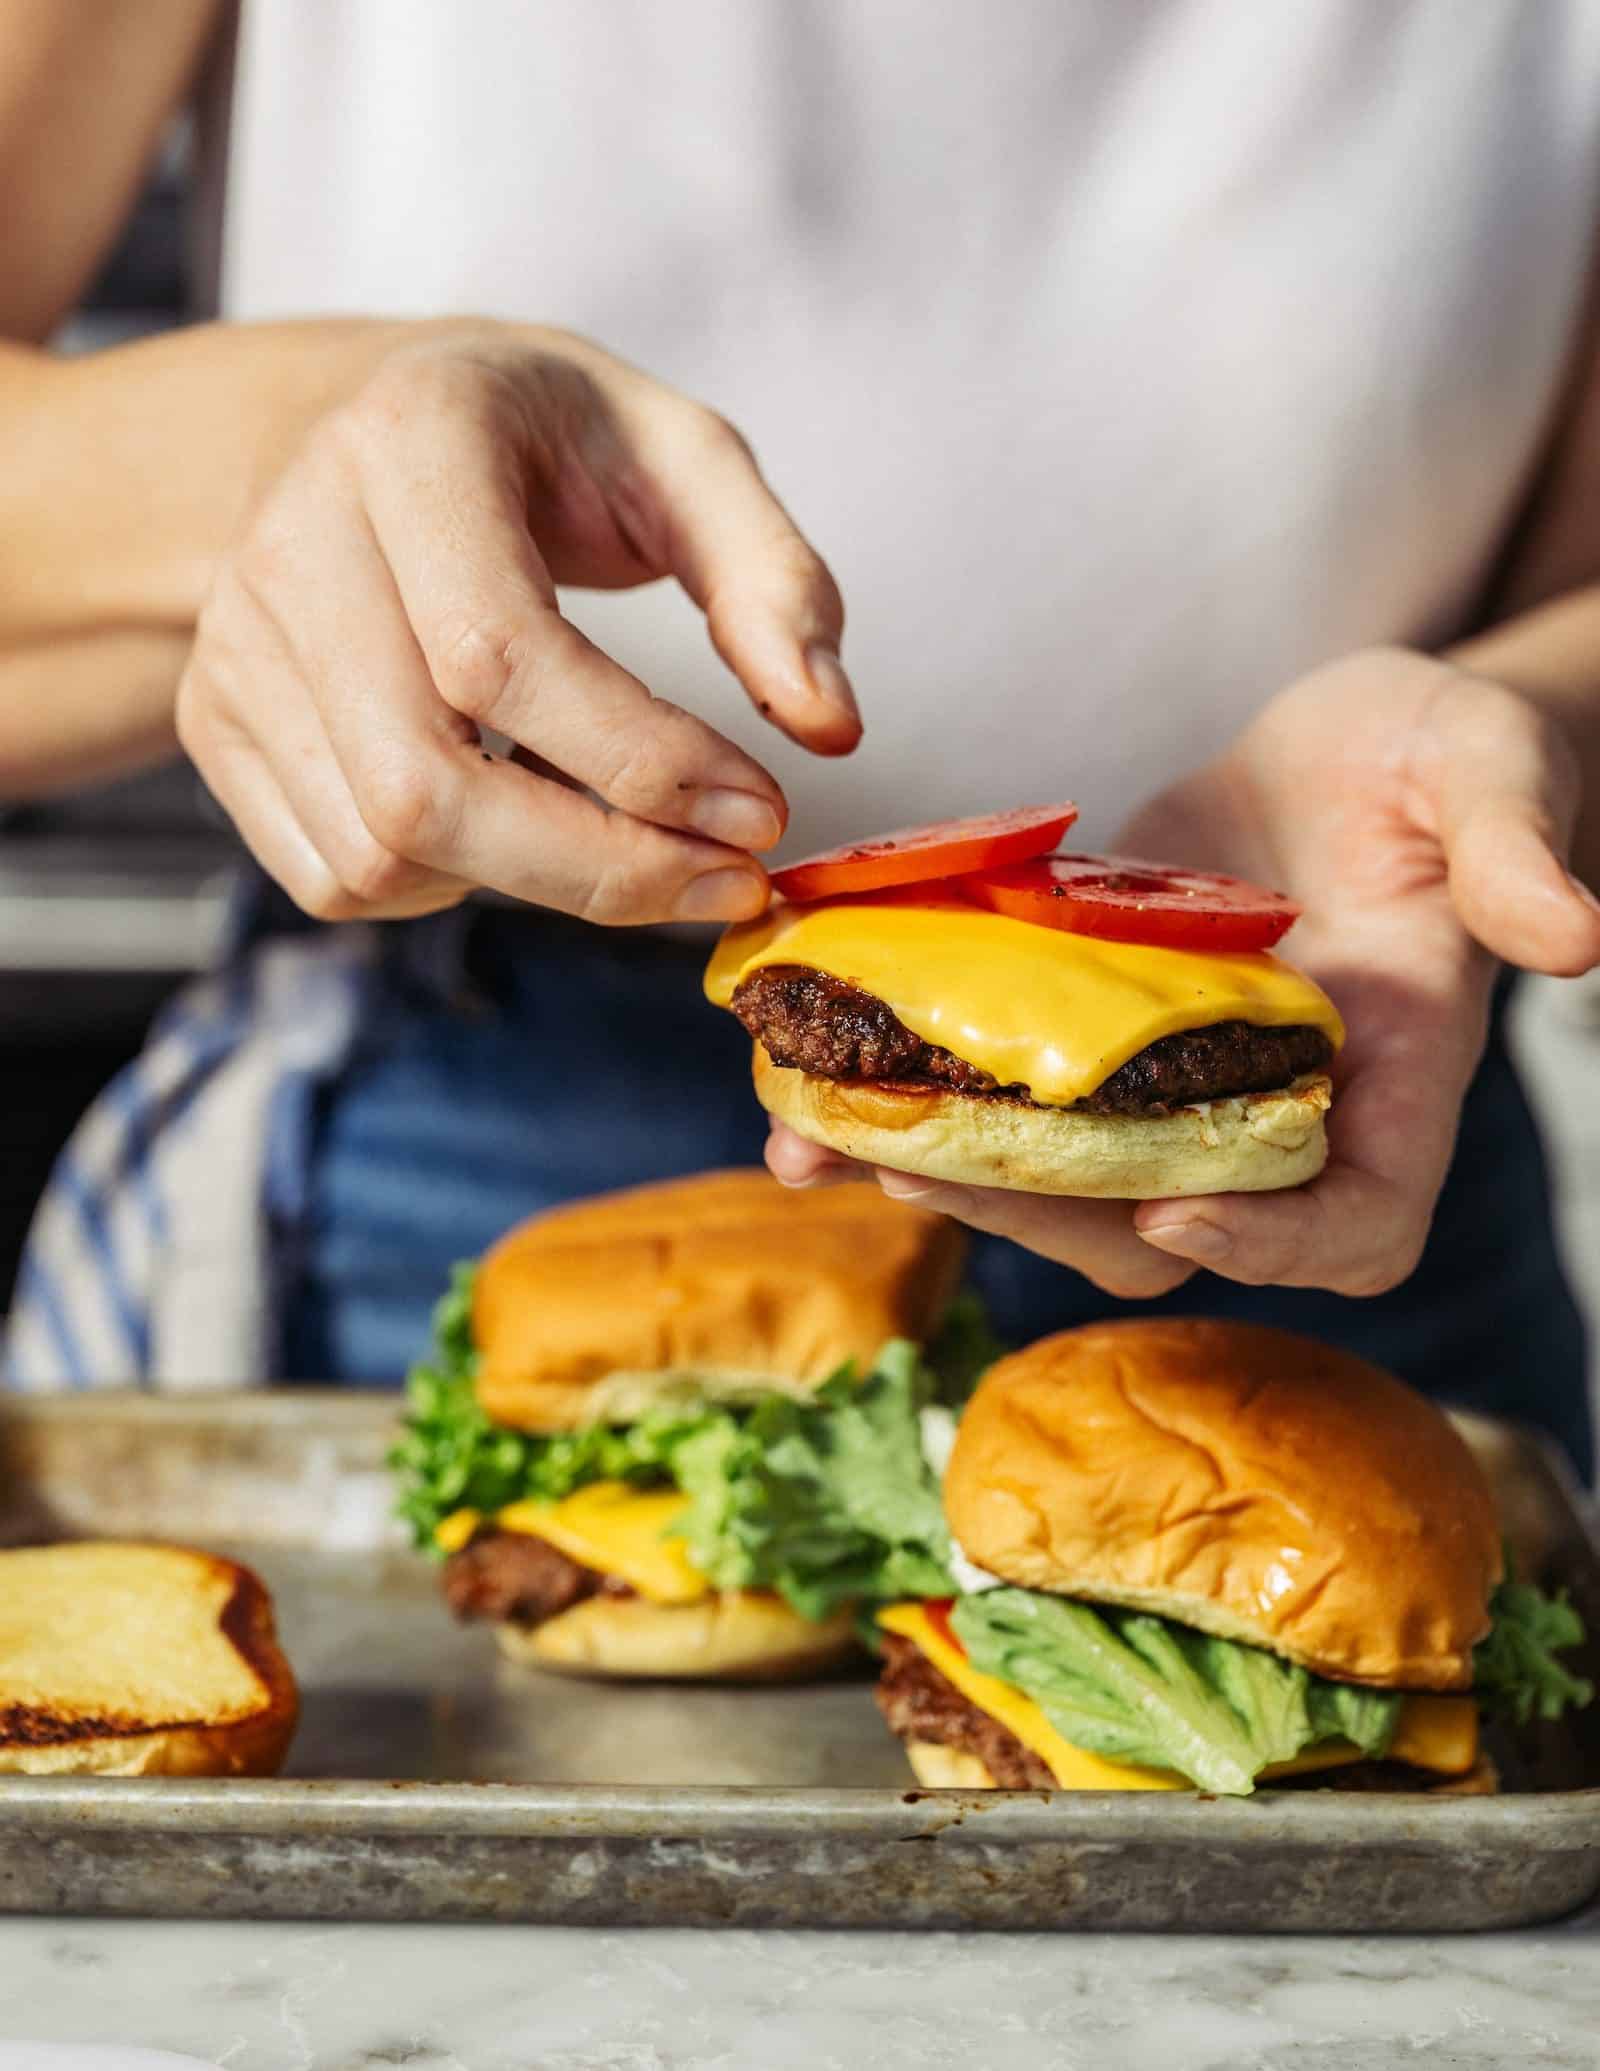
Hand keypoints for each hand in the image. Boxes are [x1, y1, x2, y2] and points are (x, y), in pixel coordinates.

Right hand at [177, 323, 857, 922]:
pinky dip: (447, 889)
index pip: (500, 654)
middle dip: (600, 871)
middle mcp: (290, 541)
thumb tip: (829, 727)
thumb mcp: (684, 459)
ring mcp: (235, 643)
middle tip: (720, 880)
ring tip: (621, 833)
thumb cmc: (548, 443)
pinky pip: (334, 877)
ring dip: (532, 885)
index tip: (759, 812)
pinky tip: (513, 819)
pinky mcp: (214, 721)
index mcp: (408, 443)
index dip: (642, 762)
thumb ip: (774, 580)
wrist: (379, 422)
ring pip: (377, 853)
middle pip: (425, 787)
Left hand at [769, 647, 1599, 1297]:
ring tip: (816, 1141)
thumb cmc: (1437, 759)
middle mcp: (1265, 1113)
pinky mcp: (1079, 1047)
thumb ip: (1516, 848)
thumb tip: (1578, 935)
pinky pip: (997, 1108)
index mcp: (1389, 1083)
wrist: (1345, 747)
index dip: (1271, 1241)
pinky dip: (901, 1107)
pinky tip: (799, 1095)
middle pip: (1160, 1221)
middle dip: (1037, 1209)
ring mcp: (1161, 1090)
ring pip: (1055, 1182)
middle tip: (916, 1163)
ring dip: (940, 1173)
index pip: (1351, 1219)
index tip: (1170, 1212)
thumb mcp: (1487, 771)